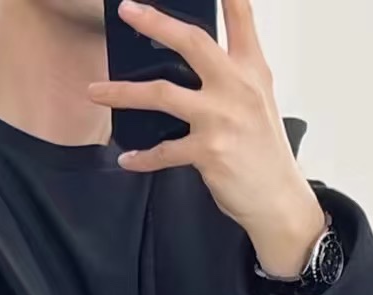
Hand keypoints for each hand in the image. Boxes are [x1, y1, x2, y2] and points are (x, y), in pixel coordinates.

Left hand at [88, 0, 326, 275]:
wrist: (277, 198)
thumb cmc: (263, 150)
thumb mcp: (258, 101)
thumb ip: (231, 75)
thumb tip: (188, 63)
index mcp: (252, 69)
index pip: (241, 16)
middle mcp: (237, 86)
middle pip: (191, 42)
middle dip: (155, 22)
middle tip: (126, 10)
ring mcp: (222, 118)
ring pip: (162, 94)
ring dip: (122, 93)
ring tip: (95, 91)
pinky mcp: (208, 152)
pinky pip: (163, 151)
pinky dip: (142, 157)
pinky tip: (127, 159)